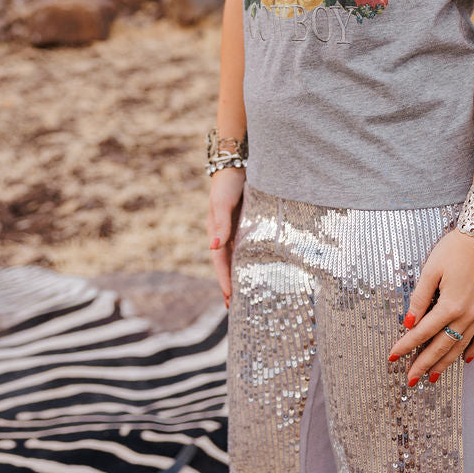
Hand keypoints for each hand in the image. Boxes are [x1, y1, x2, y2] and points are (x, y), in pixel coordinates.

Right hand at [206, 167, 245, 308]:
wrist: (236, 165)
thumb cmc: (227, 185)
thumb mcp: (222, 204)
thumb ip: (220, 224)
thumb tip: (214, 247)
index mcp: (216, 233)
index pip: (220, 262)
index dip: (224, 280)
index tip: (229, 298)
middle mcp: (225, 235)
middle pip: (228, 265)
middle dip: (231, 284)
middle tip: (236, 307)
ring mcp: (237, 231)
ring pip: (238, 258)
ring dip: (241, 275)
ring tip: (247, 294)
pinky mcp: (248, 225)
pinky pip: (249, 247)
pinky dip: (251, 260)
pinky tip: (259, 268)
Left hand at [389, 229, 473, 383]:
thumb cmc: (454, 248)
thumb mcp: (430, 269)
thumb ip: (419, 298)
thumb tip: (408, 322)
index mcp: (450, 305)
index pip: (422, 332)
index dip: (406, 345)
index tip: (392, 356)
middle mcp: (467, 314)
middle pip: (441, 345)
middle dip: (424, 363)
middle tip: (410, 379)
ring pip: (461, 345)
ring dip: (446, 363)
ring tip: (432, 376)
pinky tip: (466, 360)